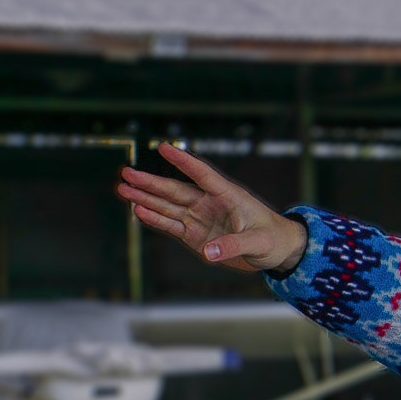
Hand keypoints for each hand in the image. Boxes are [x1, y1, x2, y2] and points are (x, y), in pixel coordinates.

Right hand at [116, 143, 308, 274]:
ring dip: (146, 199)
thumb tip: (207, 253)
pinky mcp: (196, 236)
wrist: (277, 252)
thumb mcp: (258, 243)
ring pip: (169, 207)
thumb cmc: (272, 240)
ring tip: (123, 189)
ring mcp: (201, 219)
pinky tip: (138, 212)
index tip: (163, 146)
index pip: (202, 174)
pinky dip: (155, 219)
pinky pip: (172, 225)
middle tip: (126, 172)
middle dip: (150, 182)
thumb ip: (233, 245)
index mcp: (228, 196)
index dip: (184, 161)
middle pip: (175, 190)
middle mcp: (210, 204)